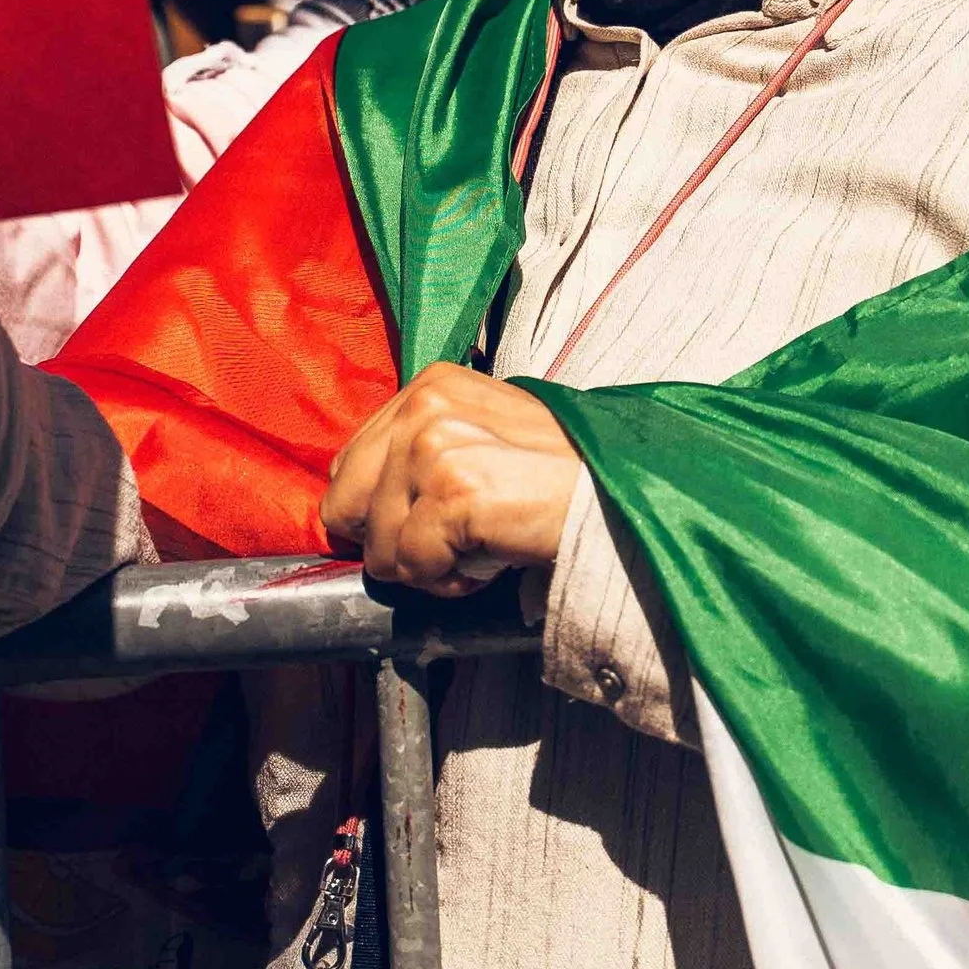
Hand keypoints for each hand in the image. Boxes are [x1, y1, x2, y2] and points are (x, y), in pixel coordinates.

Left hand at [322, 364, 583, 595]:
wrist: (621, 499)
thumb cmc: (560, 479)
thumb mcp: (482, 437)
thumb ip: (423, 452)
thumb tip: (360, 509)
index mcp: (428, 385)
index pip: (349, 470)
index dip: (381, 515)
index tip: (436, 524)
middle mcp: (424, 404)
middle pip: (347, 507)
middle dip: (394, 544)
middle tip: (456, 543)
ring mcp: (436, 444)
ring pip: (380, 547)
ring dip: (428, 567)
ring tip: (482, 548)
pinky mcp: (454, 489)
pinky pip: (412, 566)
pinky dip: (449, 583)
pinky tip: (491, 561)